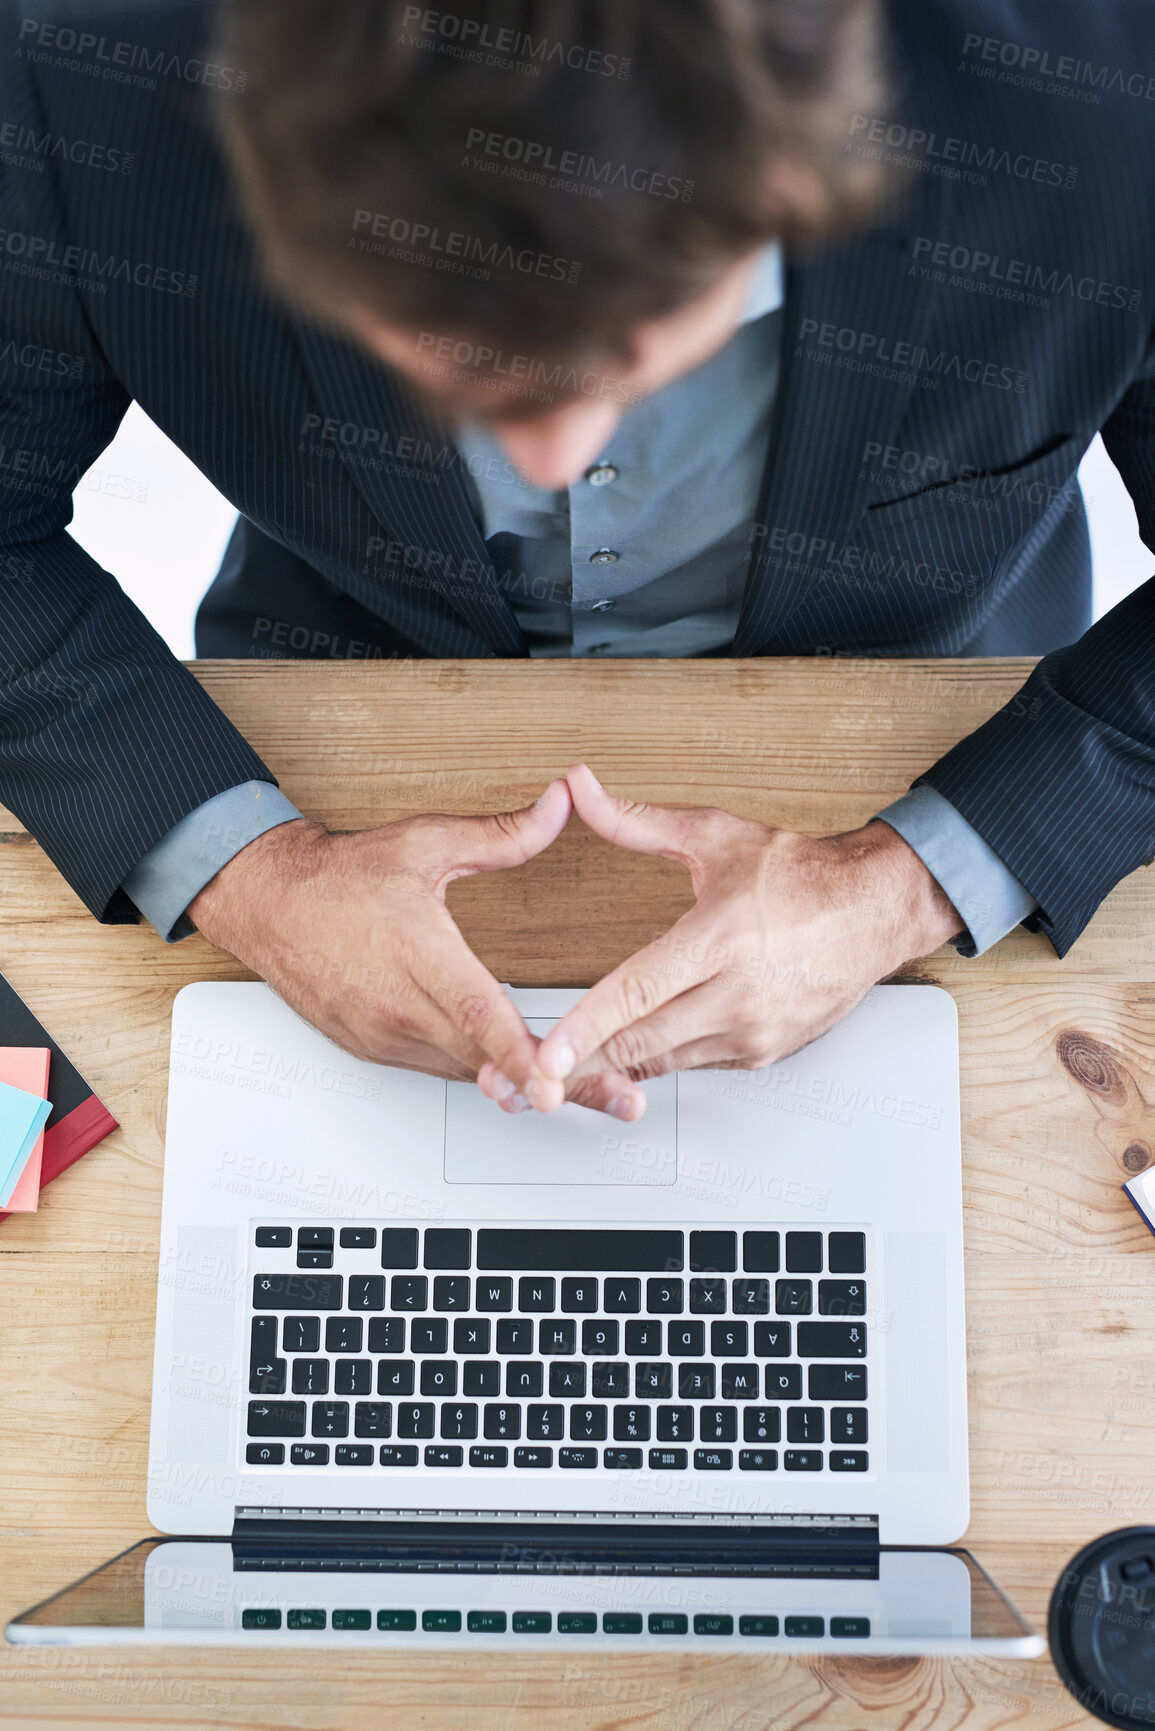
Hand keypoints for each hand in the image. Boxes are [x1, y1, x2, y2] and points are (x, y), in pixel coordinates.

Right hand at [187, 780, 637, 1113]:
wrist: (268, 902)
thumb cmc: (341, 876)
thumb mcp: (426, 843)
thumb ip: (502, 834)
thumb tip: (560, 805)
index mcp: (417, 952)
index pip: (478, 1011)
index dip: (521, 1054)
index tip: (557, 1085)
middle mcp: (399, 1004)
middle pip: (485, 1059)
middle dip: (552, 1085)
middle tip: (615, 1101)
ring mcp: (384, 1034)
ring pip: (465, 1072)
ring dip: (519, 1086)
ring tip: (583, 1096)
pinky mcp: (373, 1050)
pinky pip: (438, 1070)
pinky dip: (478, 1076)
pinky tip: (517, 1082)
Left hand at [503, 764, 963, 1113]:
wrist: (874, 911)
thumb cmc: (799, 875)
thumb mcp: (714, 835)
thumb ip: (635, 820)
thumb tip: (580, 789)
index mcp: (721, 938)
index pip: (639, 992)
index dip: (586, 1027)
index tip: (548, 1053)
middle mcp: (738, 993)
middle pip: (641, 1042)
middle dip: (582, 1062)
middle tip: (533, 1074)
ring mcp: (752, 1031)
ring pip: (663, 1061)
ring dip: (615, 1063)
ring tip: (569, 1065)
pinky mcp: (761, 1053)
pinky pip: (692, 1064)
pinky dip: (658, 1056)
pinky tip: (633, 1048)